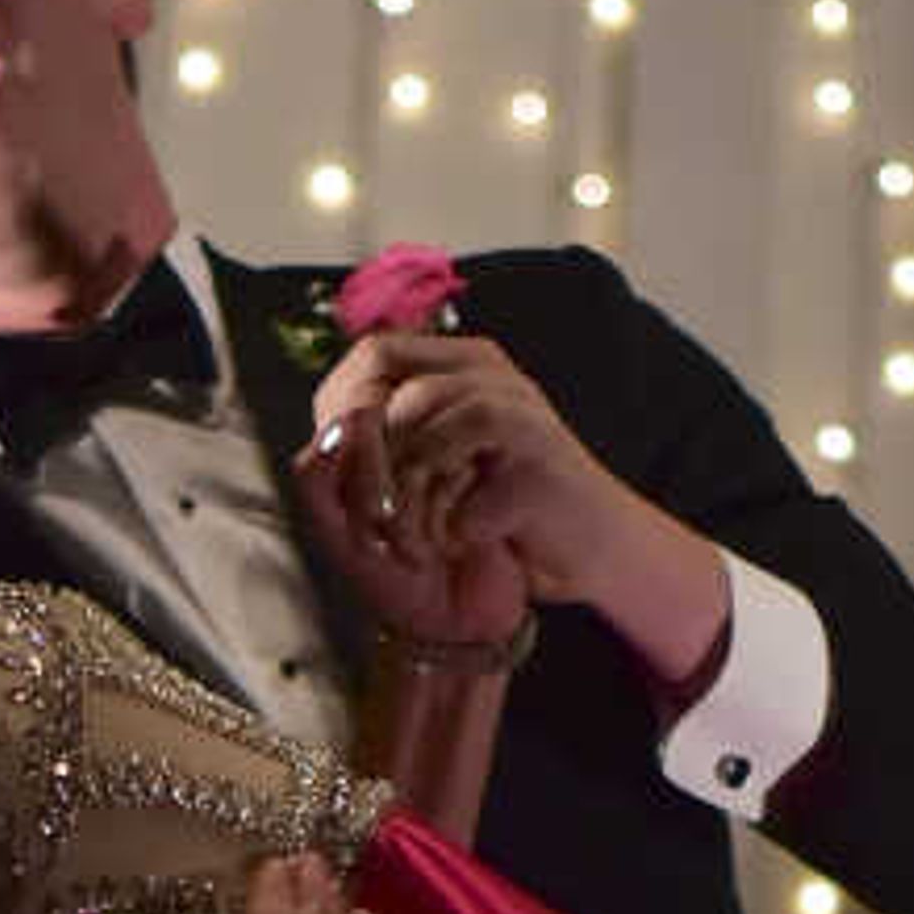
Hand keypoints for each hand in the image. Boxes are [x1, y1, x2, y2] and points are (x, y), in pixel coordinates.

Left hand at [295, 329, 735, 701]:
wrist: (588, 561)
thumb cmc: (499, 520)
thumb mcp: (427, 479)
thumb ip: (374, 450)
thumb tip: (325, 441)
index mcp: (463, 366)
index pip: (375, 352)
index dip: (345, 408)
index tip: (344, 469)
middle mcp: (492, 375)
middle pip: (392, 399)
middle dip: (369, 473)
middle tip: (376, 528)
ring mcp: (520, 413)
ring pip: (422, 436)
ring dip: (409, 503)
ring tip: (420, 542)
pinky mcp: (540, 464)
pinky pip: (464, 493)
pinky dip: (453, 528)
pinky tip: (463, 544)